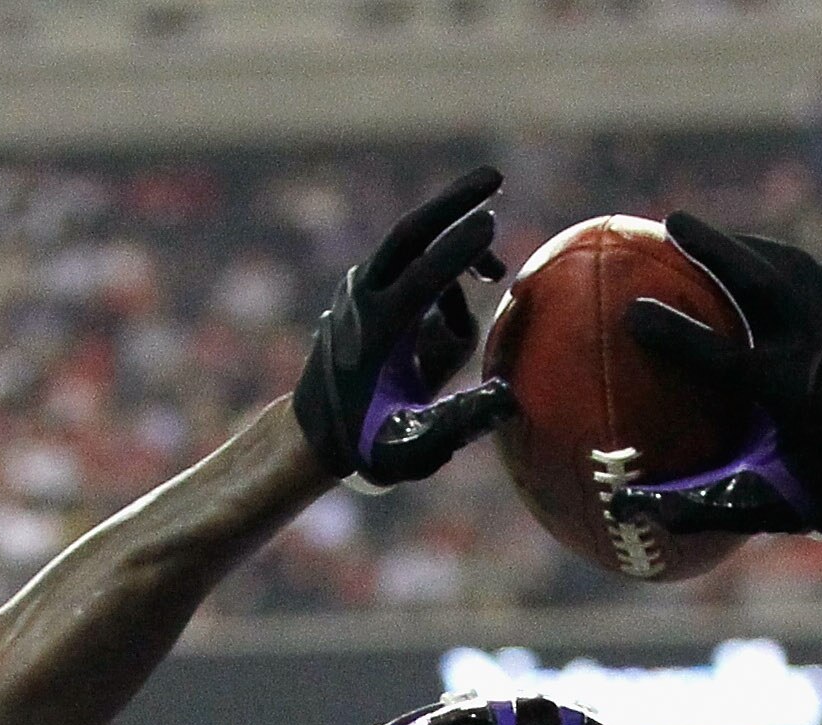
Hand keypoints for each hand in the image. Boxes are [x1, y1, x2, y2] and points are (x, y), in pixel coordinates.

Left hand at [294, 166, 515, 488]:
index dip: (455, 250)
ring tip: (494, 273)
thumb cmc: (367, 446)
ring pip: (412, 246)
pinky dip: (442, 261)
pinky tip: (473, 280)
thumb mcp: (410, 450)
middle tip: (496, 175)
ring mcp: (359, 288)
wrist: (313, 433)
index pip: (418, 278)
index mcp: (373, 334)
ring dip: (454, 241)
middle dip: (453, 202)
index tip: (491, 223)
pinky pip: (410, 264)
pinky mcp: (365, 287)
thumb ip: (457, 427)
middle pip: (410, 233)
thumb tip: (508, 400)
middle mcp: (361, 299)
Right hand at [608, 214, 821, 542]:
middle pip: (763, 288)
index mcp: (793, 404)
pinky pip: (797, 269)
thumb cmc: (801, 492)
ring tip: (690, 231)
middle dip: (717, 251)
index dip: (679, 336)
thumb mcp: (753, 510)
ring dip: (737, 245)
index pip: (727, 362)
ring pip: (783, 266)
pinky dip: (761, 256)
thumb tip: (625, 509)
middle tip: (669, 223)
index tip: (632, 315)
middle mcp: (819, 357)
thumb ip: (694, 510)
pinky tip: (729, 254)